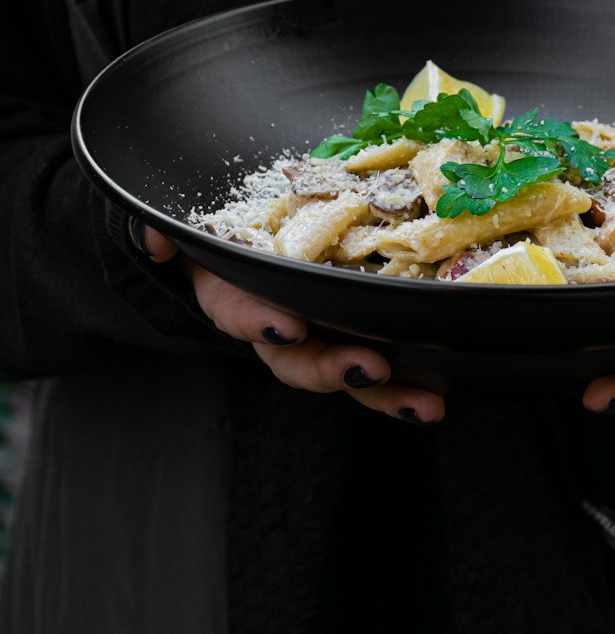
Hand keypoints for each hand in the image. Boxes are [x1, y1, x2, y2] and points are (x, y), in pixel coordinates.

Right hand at [128, 219, 444, 424]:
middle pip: (300, 359)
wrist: (245, 236)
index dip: (259, 322)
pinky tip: (443, 391)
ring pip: (349, 371)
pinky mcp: (360, 330)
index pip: (240, 313)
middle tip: (371, 368)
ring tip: (426, 404)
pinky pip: (386, 358)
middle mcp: (278, 325)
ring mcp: (321, 335)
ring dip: (387, 392)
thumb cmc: (221, 234)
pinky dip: (412, 381)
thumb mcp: (187, 229)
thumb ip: (159, 230)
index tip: (285, 325)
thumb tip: (153, 238)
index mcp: (235, 297)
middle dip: (332, 368)